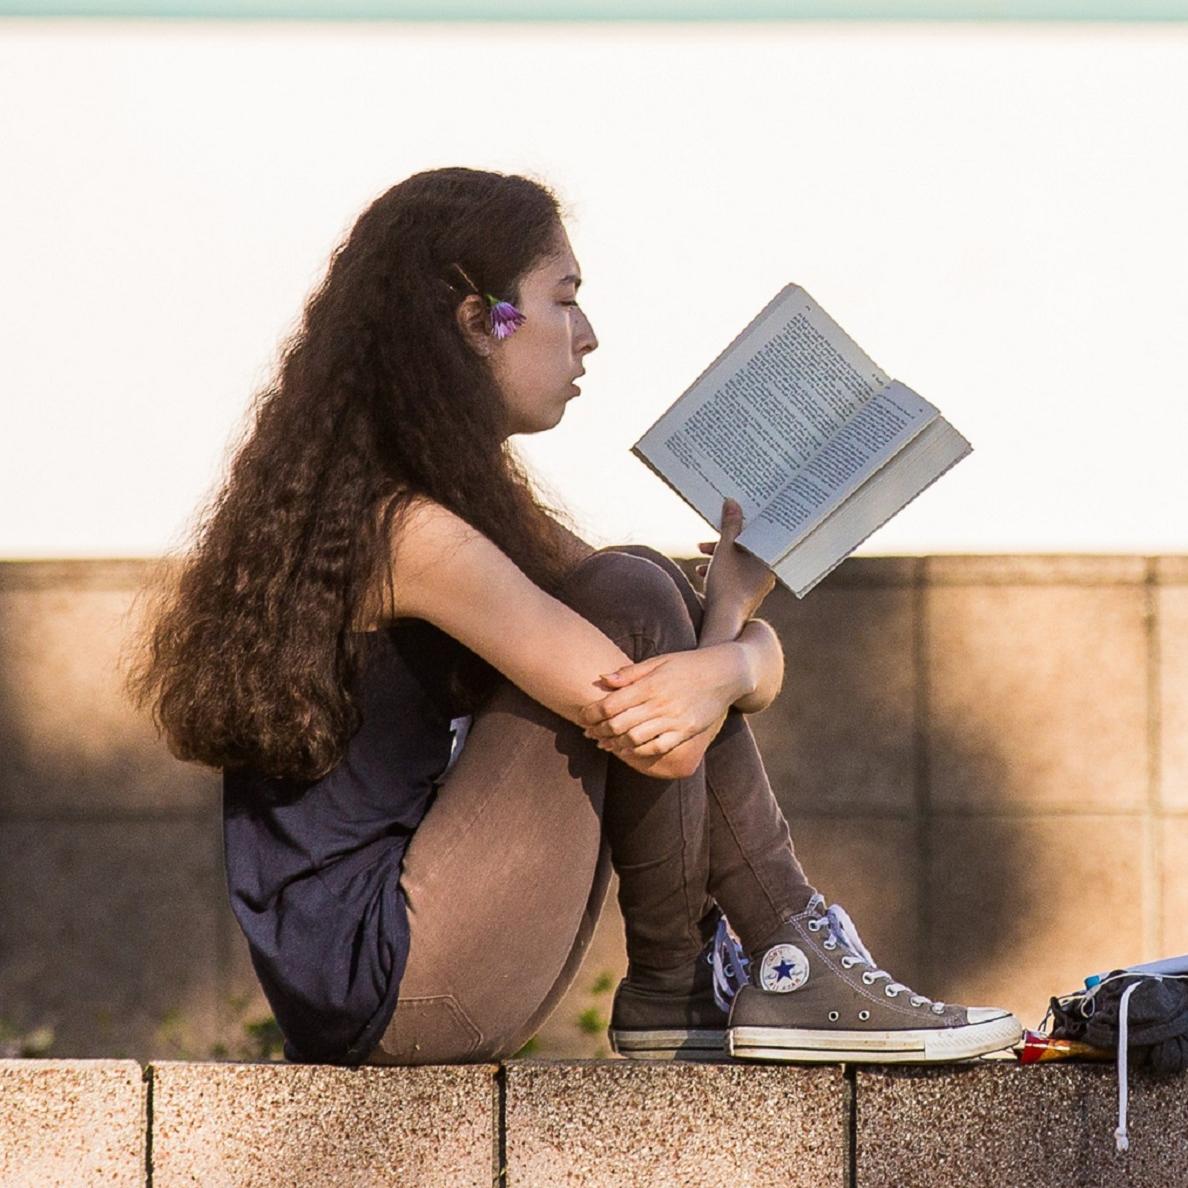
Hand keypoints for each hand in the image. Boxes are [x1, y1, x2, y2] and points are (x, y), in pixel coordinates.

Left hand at [578, 645, 749, 760]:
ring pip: (634, 739)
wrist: (725, 673)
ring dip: (615, 743)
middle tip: (588, 732)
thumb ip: (630, 673)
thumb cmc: (688, 664)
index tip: (583, 716)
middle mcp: (660, 704)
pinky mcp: (685, 732)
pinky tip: (627, 750)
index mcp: (650, 685)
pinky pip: (657, 748)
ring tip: (604, 742)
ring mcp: (674, 720)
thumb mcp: (658, 661)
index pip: (610, 705)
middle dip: (598, 730)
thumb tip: (602, 678)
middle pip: (618, 725)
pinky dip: (638, 752)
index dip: (591, 713)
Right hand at [696, 498, 775, 621]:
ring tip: (700, 562)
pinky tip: (702, 574)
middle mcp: (768, 572)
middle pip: (745, 549)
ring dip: (718, 559)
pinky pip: (735, 576)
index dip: (739, 525)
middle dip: (723, 544)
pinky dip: (720, 571)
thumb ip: (729, 525)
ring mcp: (758, 586)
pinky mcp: (747, 596)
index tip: (726, 521)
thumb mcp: (724, 549)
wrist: (724, 622)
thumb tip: (732, 502)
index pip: (757, 534)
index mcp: (769, 558)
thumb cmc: (727, 585)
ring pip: (738, 563)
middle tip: (706, 543)